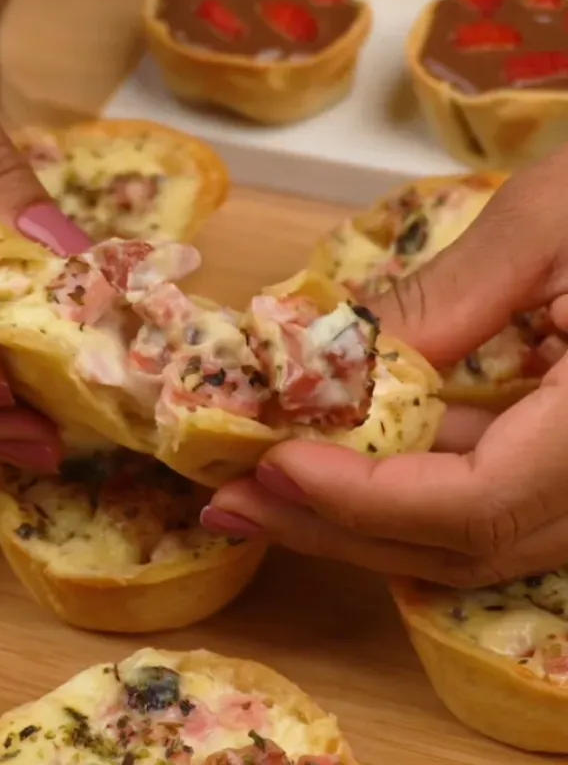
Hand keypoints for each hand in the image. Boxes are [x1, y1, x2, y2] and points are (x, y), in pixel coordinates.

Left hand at [202, 143, 567, 586]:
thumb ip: (444, 300)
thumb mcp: (556, 222)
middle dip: (332, 526)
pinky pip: (484, 503)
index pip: (478, 502)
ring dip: (355, 518)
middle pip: (458, 545)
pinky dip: (401, 489)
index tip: (273, 462)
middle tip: (232, 499)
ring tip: (262, 488)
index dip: (364, 496)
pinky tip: (336, 463)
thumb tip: (327, 365)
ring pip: (467, 539)